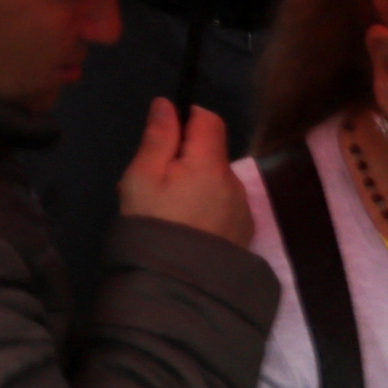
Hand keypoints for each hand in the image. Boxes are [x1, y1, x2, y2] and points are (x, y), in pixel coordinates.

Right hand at [114, 98, 251, 244]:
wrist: (179, 284)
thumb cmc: (154, 223)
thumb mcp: (142, 177)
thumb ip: (158, 138)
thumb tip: (167, 103)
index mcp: (209, 163)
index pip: (209, 119)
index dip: (186, 119)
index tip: (164, 141)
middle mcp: (234, 181)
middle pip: (212, 153)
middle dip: (186, 158)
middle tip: (156, 184)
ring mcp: (243, 209)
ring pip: (218, 180)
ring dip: (198, 184)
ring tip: (171, 212)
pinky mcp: (245, 231)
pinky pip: (226, 205)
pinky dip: (209, 206)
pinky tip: (190, 228)